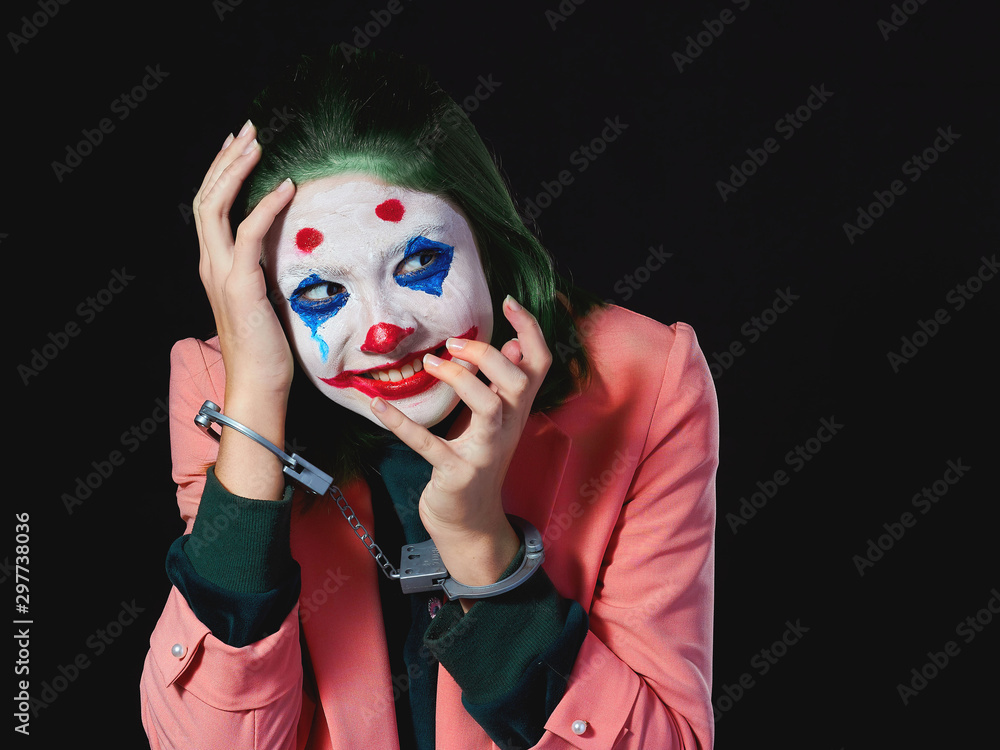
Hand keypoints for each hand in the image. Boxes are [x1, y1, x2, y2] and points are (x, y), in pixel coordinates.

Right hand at [193, 121, 296, 498]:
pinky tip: (284, 187)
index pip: (209, 208)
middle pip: (205, 197)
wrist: (260, 385)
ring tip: (256, 142)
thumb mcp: (265, 299)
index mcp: (215, 266)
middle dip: (226, 159)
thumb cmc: (267, 348)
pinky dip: (265, 206)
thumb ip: (265, 270)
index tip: (241, 146)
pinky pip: (247, 234)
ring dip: (236, 170)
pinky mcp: (241, 285)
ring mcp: (221, 274)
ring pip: (215, 207)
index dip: (222, 173)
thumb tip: (285, 248)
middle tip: (247, 129)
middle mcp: (211, 265)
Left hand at [369, 296, 551, 596]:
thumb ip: (504, 384)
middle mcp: (508, 427)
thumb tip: (514, 345)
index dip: (530, 329)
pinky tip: (379, 407)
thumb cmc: (478, 461)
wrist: (470, 521)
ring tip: (430, 362)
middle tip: (452, 344)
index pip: (538, 363)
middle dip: (486, 354)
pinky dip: (403, 424)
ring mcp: (484, 451)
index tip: (508, 301)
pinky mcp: (455, 473)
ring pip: (488, 406)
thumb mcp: (497, 420)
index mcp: (517, 410)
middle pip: (517, 380)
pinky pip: (429, 445)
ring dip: (459, 379)